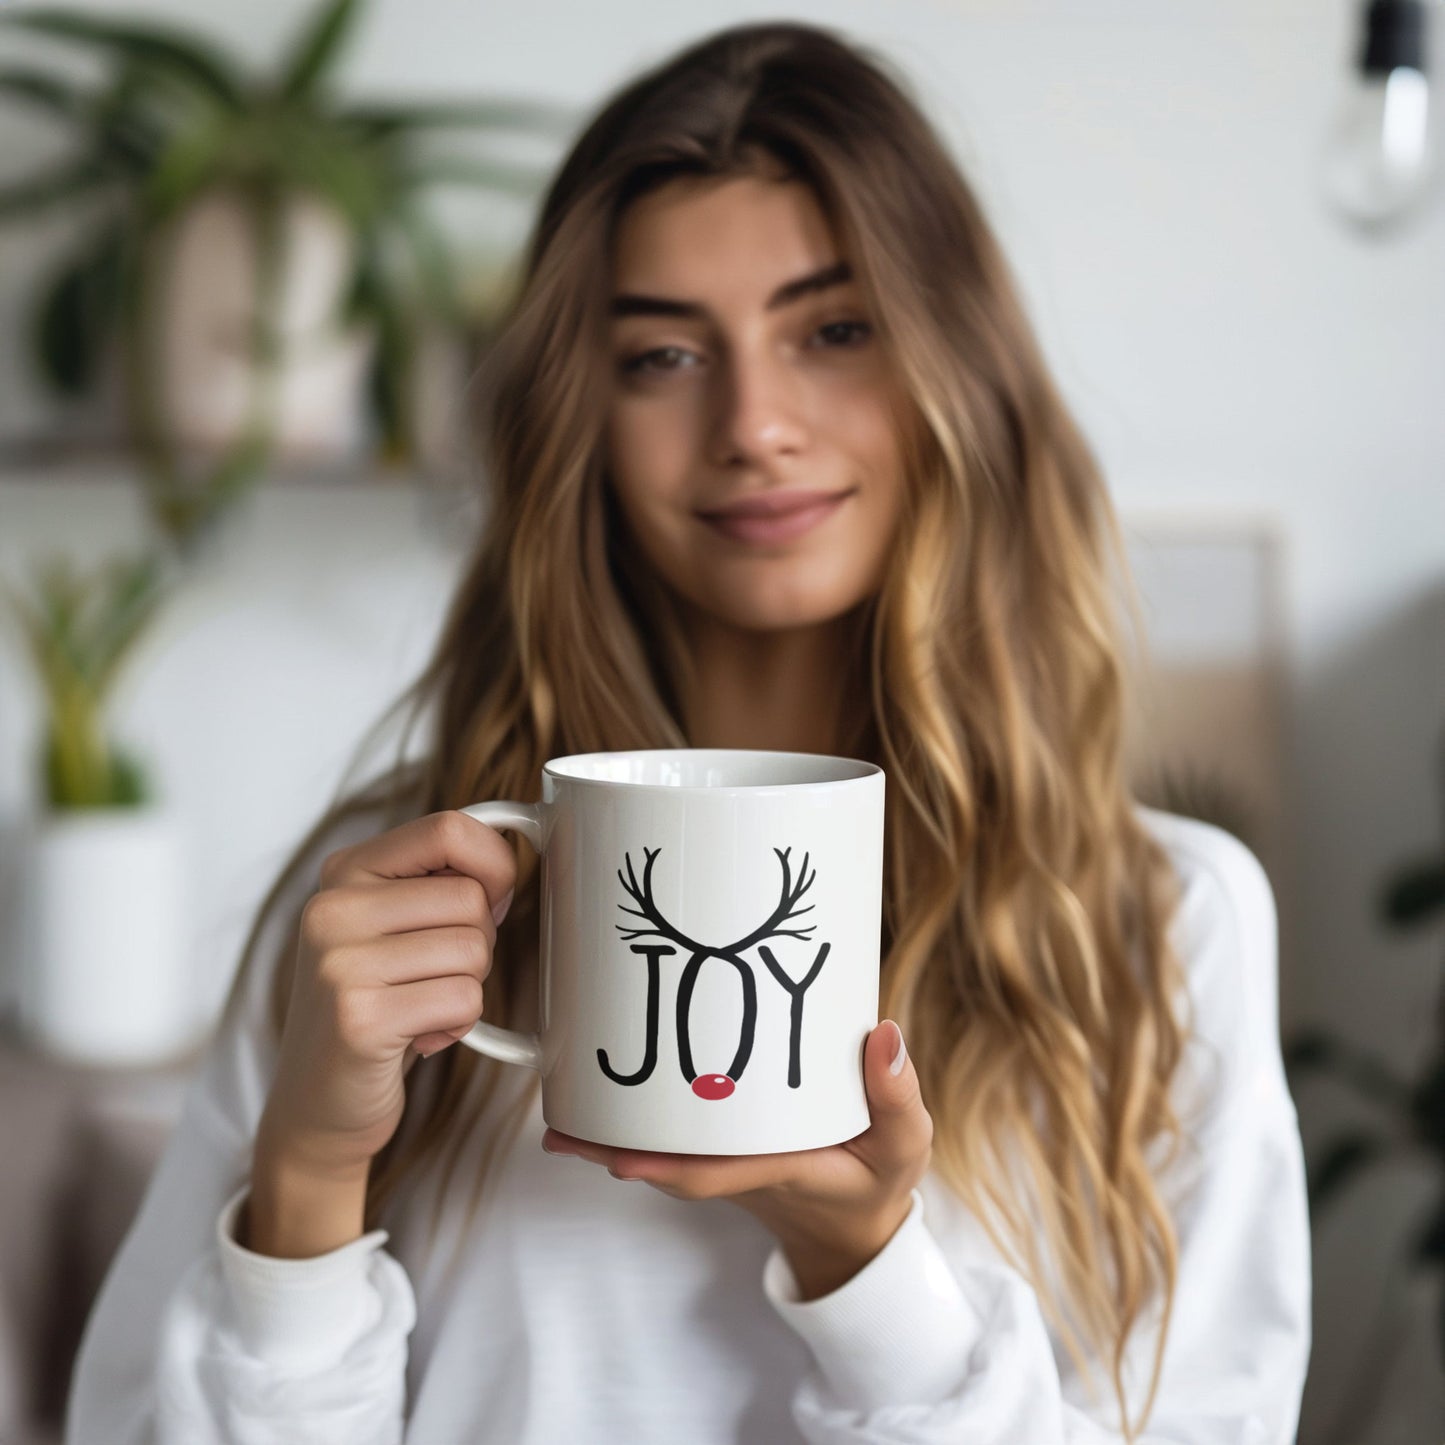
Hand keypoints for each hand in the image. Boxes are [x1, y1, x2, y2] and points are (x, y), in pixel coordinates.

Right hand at [259, 809, 516, 1176]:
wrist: (317, 1104)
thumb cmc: (374, 1006)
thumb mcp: (391, 926)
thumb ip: (437, 883)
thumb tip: (513, 857)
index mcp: (345, 871)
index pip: (449, 828)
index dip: (494, 864)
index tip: (491, 899)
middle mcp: (333, 908)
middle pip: (470, 897)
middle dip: (477, 943)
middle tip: (434, 976)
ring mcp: (340, 962)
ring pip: (473, 949)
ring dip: (466, 987)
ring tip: (420, 1007)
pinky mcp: (358, 1018)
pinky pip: (464, 998)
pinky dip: (458, 1023)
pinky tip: (418, 1037)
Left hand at [542, 1019, 931, 1299]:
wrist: (855, 1224)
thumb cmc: (878, 1179)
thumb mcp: (905, 1144)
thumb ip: (897, 1095)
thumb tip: (881, 1035)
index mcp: (784, 1169)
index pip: (721, 1172)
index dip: (672, 1166)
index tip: (624, 1161)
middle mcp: (742, 1171)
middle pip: (670, 1168)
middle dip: (615, 1154)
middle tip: (561, 1133)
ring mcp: (727, 1165)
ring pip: (662, 1158)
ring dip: (610, 1145)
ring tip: (558, 1123)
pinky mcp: (720, 1153)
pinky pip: (671, 1146)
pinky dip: (630, 1132)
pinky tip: (592, 1109)